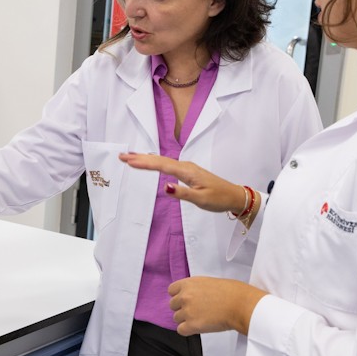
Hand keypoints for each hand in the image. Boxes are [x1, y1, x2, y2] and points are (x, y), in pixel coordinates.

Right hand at [119, 153, 245, 213]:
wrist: (234, 196)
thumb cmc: (219, 198)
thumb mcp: (201, 199)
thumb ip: (182, 193)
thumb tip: (165, 187)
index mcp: (187, 171)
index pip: (161, 165)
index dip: (144, 163)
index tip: (128, 161)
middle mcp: (185, 166)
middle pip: (159, 160)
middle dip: (140, 158)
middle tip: (122, 156)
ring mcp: (186, 168)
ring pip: (162, 161)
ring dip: (146, 159)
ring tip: (130, 157)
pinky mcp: (187, 171)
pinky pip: (167, 164)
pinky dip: (155, 162)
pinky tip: (150, 162)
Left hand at [168, 276, 268, 335]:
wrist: (241, 305)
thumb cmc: (232, 292)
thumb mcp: (209, 282)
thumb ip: (196, 289)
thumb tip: (193, 296)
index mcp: (189, 283)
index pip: (171, 290)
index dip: (179, 296)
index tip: (187, 300)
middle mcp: (185, 296)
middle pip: (173, 305)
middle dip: (182, 308)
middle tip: (197, 311)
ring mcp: (187, 311)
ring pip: (176, 318)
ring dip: (186, 320)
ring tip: (201, 319)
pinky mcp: (192, 325)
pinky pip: (181, 330)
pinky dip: (188, 330)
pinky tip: (199, 327)